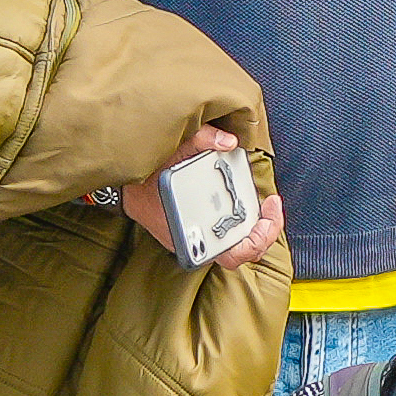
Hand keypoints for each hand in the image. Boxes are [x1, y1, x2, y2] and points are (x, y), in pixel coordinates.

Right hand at [119, 158, 289, 272]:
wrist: (124, 187)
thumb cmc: (145, 178)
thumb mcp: (170, 153)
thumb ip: (199, 141)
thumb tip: (228, 141)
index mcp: (192, 237)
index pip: (235, 255)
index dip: (258, 238)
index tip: (266, 210)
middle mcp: (197, 243)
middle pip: (243, 251)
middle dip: (265, 231)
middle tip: (271, 205)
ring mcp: (199, 238)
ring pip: (237, 242)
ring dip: (254, 225)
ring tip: (265, 203)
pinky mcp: (199, 229)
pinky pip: (227, 232)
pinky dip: (241, 219)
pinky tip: (246, 200)